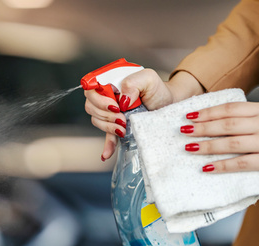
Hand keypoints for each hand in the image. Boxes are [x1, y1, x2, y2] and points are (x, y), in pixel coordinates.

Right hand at [84, 69, 202, 159]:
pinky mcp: (116, 126)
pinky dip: (106, 145)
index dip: (98, 99)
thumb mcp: (148, 78)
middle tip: (123, 117)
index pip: (91, 89)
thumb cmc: (158, 89)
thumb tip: (121, 100)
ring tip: (124, 127)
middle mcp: (106, 97)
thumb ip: (133, 82)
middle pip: (90, 106)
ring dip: (108, 126)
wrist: (168, 105)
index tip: (115, 106)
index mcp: (110, 82)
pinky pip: (106, 137)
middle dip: (106, 114)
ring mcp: (110, 113)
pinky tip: (107, 154)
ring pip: (96, 120)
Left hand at [182, 102, 258, 178]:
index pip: (230, 108)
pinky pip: (241, 163)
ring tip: (189, 147)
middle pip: (227, 124)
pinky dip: (221, 165)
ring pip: (231, 143)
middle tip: (182, 130)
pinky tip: (207, 167)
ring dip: (207, 146)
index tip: (189, 115)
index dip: (207, 112)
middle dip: (201, 128)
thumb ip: (248, 117)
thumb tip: (214, 120)